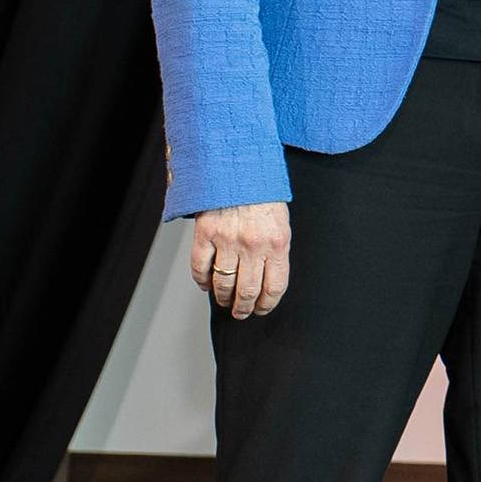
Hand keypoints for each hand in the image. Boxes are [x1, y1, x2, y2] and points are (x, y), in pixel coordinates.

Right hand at [190, 202, 291, 318]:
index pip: (275, 286)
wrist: (239, 168)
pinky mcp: (205, 234)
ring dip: (223, 298)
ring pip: (223, 283)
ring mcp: (227, 240)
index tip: (262, 309)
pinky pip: (200, 268)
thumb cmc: (263, 196)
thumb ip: (276, 251)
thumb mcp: (281, 223)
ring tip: (225, 302)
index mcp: (278, 243)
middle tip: (241, 313)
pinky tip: (206, 285)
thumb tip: (269, 282)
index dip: (267, 304)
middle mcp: (253, 245)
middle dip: (244, 308)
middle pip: (247, 291)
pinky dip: (202, 281)